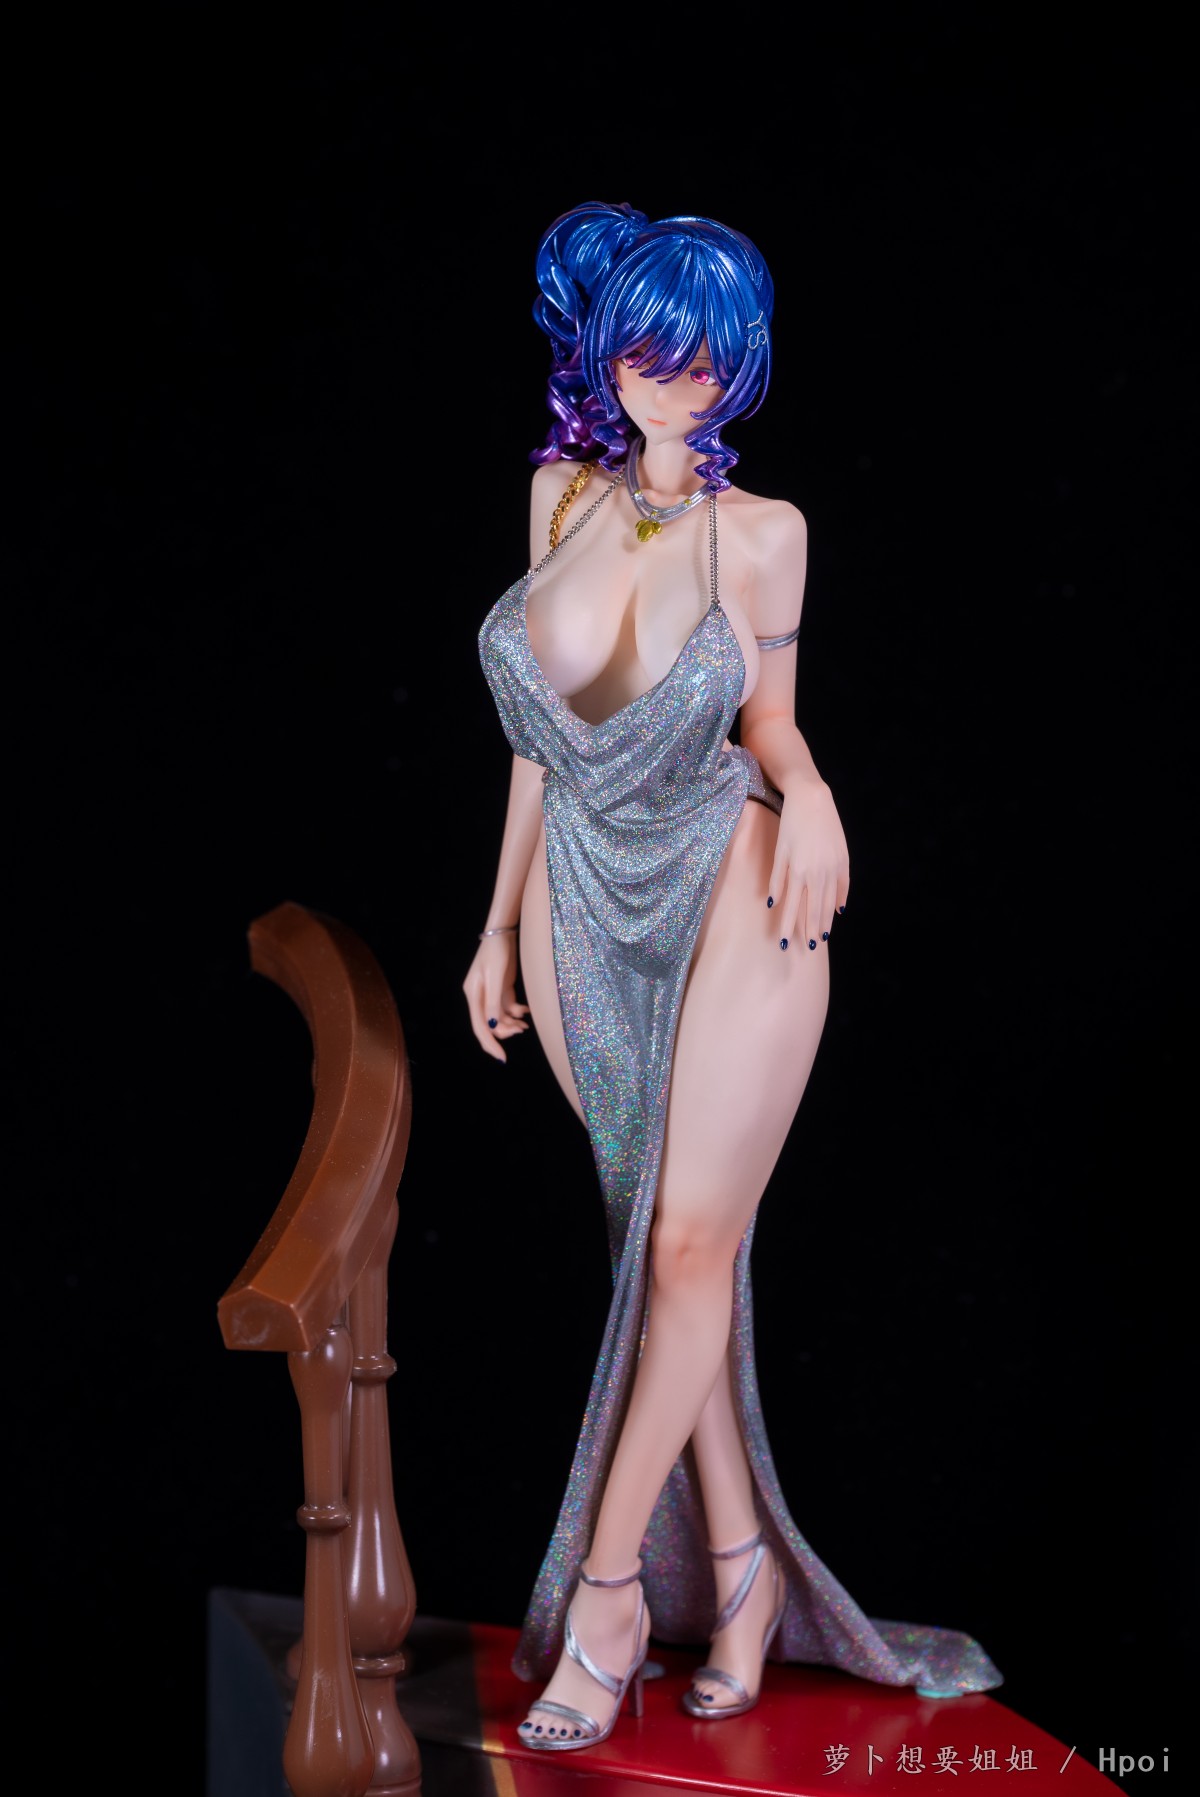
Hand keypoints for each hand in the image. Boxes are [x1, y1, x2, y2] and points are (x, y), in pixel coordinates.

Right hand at [462, 932, 530, 1061]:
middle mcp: (479, 997)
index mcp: (473, 995)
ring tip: (525, 1024)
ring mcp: (490, 993)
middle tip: (521, 1030)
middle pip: (490, 1025)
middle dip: (504, 1032)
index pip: (480, 1026)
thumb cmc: (496, 951)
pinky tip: (525, 1012)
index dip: (490, 1043)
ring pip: (500, 1018)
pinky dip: (516, 1013)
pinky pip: (507, 1008)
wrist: (502, 932)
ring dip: (512, 1024)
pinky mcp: (501, 989)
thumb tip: (493, 1025)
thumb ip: (494, 1001)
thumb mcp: (495, 975)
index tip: (502, 1058)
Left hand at [767, 780, 849, 952]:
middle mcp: (817, 872)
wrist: (812, 798)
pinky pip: (843, 885)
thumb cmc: (790, 823)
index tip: (785, 943)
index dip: (788, 927)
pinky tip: (838, 911)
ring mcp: (833, 866)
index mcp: (798, 871)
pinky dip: (840, 899)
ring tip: (823, 936)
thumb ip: (777, 878)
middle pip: (814, 909)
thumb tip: (774, 903)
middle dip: (810, 930)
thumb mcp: (779, 850)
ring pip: (829, 901)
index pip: (792, 907)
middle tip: (809, 947)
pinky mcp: (843, 859)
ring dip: (826, 920)